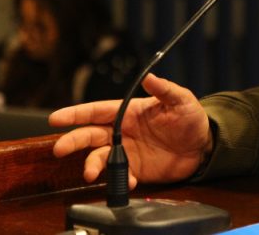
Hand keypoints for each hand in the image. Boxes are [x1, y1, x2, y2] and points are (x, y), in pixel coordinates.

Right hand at [49, 74, 211, 187]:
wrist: (202, 146)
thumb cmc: (190, 118)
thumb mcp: (181, 101)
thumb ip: (165, 90)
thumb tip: (149, 77)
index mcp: (129, 112)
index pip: (97, 110)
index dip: (76, 114)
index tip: (55, 118)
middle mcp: (122, 132)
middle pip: (90, 135)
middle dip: (73, 141)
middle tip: (59, 149)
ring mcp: (127, 151)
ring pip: (99, 157)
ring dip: (91, 165)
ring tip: (90, 174)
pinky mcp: (135, 169)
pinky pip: (121, 176)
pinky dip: (120, 180)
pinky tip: (128, 181)